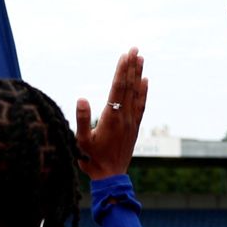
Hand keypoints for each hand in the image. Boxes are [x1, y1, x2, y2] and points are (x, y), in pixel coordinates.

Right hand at [76, 49, 147, 180]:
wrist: (111, 177)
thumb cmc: (92, 160)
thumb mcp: (81, 142)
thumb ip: (82, 119)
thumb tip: (81, 98)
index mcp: (111, 117)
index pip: (117, 88)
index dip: (121, 70)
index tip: (124, 55)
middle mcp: (124, 117)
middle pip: (129, 86)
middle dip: (131, 67)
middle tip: (134, 49)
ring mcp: (131, 122)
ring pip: (136, 93)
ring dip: (138, 75)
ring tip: (140, 58)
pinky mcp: (135, 128)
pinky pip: (141, 105)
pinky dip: (144, 92)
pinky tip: (145, 81)